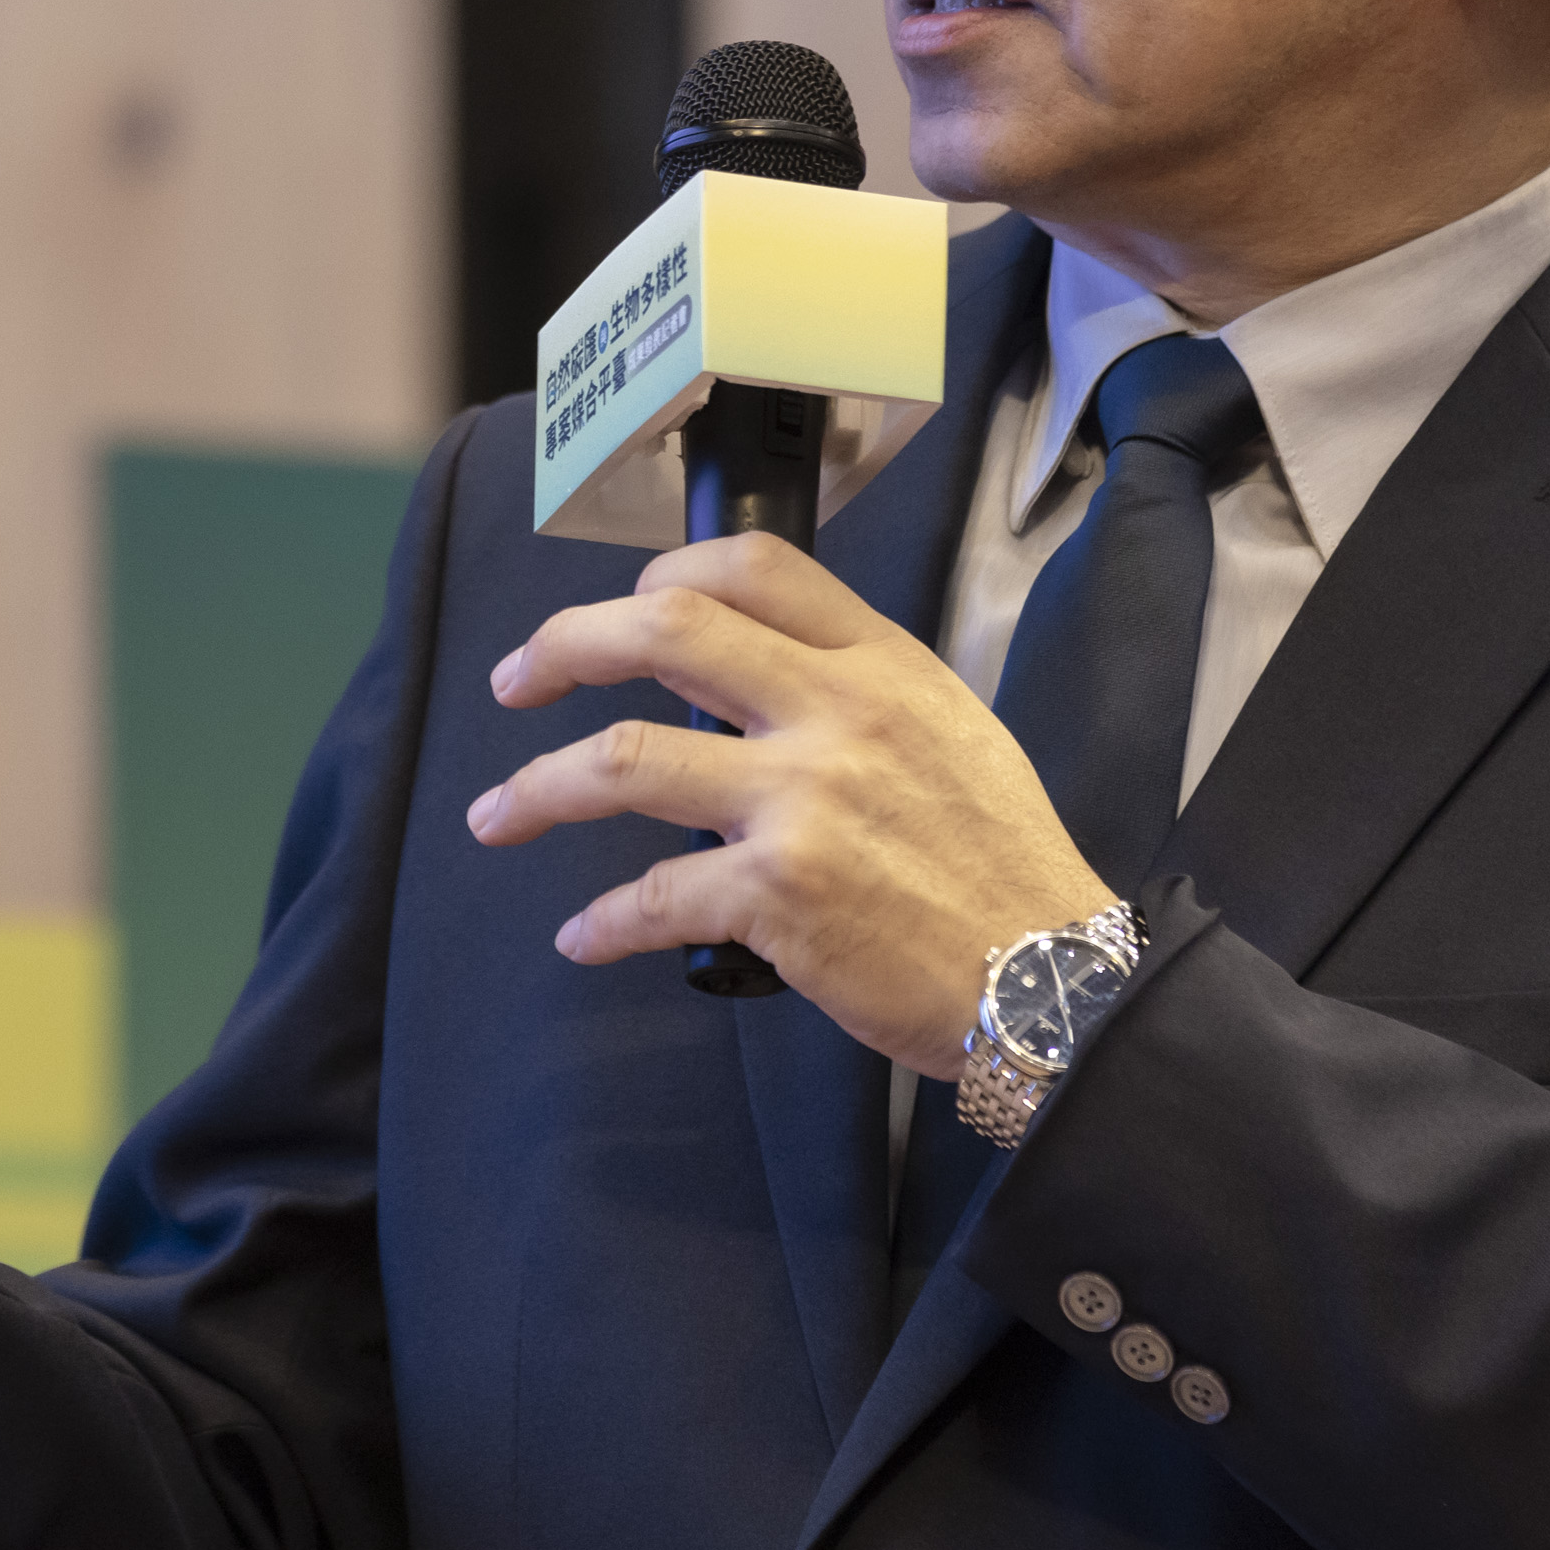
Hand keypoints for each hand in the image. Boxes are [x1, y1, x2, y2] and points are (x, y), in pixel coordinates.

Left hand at [468, 531, 1117, 1072]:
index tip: (617, 613)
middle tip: (513, 681)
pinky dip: (601, 921)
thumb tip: (753, 686)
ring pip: (622, 759)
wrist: (1053, 983)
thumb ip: (854, 695)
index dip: (662, 574)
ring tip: (496, 816)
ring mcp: (802, 801)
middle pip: (663, 632)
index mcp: (880, 665)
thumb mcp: (950, 733)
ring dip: (536, 789)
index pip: (753, 566)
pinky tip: (583, 935)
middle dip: (563, 647)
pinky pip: (649, 895)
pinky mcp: (778, 894)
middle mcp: (836, 713)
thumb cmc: (1003, 869)